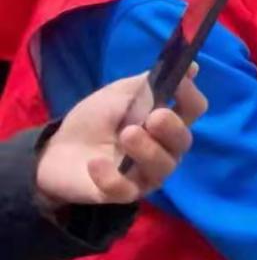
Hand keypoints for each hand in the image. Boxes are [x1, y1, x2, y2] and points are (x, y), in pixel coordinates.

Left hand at [36, 68, 206, 208]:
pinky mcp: (123, 193)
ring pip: (162, 167)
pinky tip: (95, 163)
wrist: (59, 147)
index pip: (194, 109)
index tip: (179, 83)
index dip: (190, 95)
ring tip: (126, 135)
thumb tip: (191, 66)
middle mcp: (165, 149)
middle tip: (152, 117)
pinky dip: (112, 176)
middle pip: (183, 141)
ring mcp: (146, 173)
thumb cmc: (97, 118)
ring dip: (147, 150)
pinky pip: (127, 189)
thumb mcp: (121, 93)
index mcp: (168, 121)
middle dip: (171, 128)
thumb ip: (151, 82)